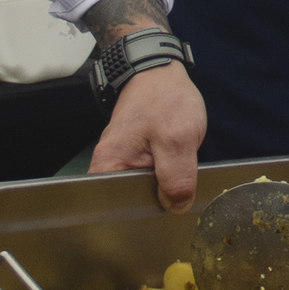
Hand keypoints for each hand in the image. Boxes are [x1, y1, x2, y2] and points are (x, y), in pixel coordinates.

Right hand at [90, 63, 206, 212]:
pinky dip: (166, 180)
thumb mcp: (178, 138)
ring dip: (164, 192)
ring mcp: (123, 163)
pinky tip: (177, 175)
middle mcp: (109, 168)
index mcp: (109, 166)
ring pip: (144, 193)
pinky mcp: (137, 159)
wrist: (161, 73)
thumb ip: (177, 177)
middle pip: (131, 204)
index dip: (144, 215)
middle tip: (179, 197)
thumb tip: (175, 207)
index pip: (117, 209)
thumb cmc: (165, 99)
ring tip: (179, 184)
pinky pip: (151, 181)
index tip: (165, 216)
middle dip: (157, 204)